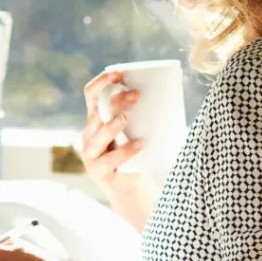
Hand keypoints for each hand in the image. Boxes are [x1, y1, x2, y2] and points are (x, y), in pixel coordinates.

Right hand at [81, 70, 156, 231]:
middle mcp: (88, 134)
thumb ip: (143, 114)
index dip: (101, 82)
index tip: (118, 74)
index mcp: (96, 119)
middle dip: (115, 101)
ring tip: (127, 118)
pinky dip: (125, 151)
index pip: (91, 94)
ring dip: (111, 125)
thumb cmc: (135, 152)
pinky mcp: (97, 171)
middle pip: (97, 112)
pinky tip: (140, 144)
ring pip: (97, 136)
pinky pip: (109, 160)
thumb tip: (173, 93)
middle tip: (138, 95)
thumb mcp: (136, 129)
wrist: (130, 186)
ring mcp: (90, 153)